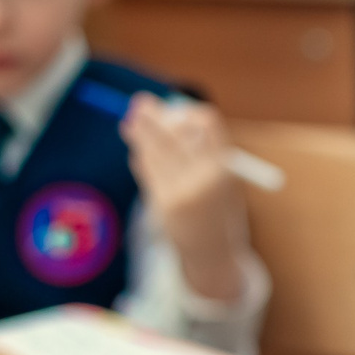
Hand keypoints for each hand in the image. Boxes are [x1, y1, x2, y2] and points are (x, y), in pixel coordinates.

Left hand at [119, 95, 246, 302]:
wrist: (214, 252)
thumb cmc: (220, 209)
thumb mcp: (222, 178)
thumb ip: (202, 150)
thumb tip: (172, 115)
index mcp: (226, 166)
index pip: (206, 122)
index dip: (188, 113)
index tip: (176, 110)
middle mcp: (206, 177)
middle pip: (174, 133)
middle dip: (154, 117)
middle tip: (139, 102)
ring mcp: (183, 190)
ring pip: (156, 151)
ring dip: (140, 135)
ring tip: (128, 124)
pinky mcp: (164, 203)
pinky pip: (148, 172)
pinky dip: (141, 159)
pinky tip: (137, 153)